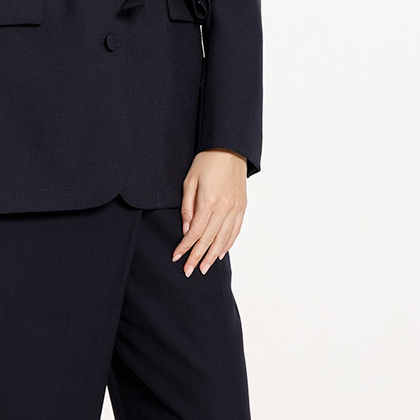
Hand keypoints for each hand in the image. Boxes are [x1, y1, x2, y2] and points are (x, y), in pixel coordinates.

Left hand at [173, 149, 247, 276]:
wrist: (230, 148)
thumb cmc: (206, 161)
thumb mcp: (190, 181)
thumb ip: (187, 207)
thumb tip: (186, 230)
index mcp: (209, 201)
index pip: (195, 232)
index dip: (185, 247)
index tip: (176, 257)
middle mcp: (225, 208)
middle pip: (209, 240)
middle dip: (197, 257)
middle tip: (188, 271)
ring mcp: (236, 209)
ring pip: (224, 239)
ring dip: (213, 256)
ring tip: (204, 268)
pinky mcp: (242, 207)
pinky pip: (235, 231)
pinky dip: (228, 244)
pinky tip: (221, 253)